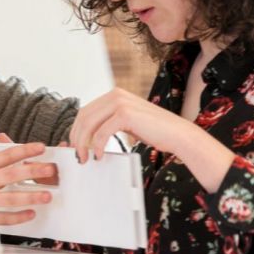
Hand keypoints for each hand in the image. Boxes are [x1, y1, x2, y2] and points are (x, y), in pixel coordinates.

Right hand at [0, 142, 53, 230]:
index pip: (4, 155)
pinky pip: (1, 218)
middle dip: (34, 171)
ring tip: (47, 195)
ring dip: (31, 196)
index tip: (40, 147)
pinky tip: (30, 214)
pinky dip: (17, 217)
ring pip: (10, 198)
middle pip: (12, 174)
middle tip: (51, 169)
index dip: (24, 150)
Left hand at [69, 88, 233, 191]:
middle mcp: (115, 95)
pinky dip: (98, 146)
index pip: (86, 111)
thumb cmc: (154, 130)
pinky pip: (102, 132)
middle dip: (77, 137)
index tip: (75, 146)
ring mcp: (120, 102)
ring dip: (83, 143)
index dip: (76, 129)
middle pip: (84, 116)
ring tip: (85, 158)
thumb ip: (109, 122)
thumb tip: (87, 135)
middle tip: (77, 155)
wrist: (177, 134)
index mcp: (114, 95)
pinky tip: (100, 156)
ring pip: (89, 124)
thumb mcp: (127, 122)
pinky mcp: (125, 114)